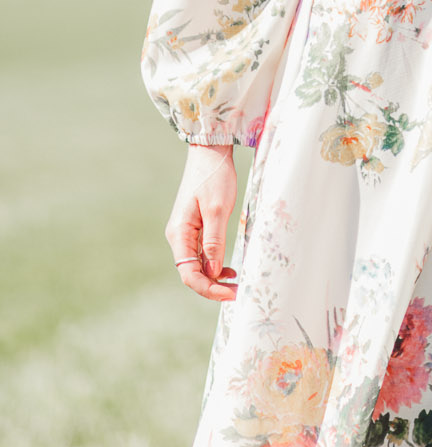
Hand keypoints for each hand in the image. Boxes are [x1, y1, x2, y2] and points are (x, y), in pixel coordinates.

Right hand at [166, 142, 239, 301]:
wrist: (210, 152)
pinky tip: (228, 269)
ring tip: (236, 284)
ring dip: (214, 277)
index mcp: (179, 234)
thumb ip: (214, 241)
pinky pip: (201, 253)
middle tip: (238, 292)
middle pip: (191, 272)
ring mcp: (186, 232)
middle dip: (213, 287)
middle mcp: (178, 236)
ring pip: (197, 265)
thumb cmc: (215, 177)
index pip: (189, 273)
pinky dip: (214, 264)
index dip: (208, 289)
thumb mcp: (218, 209)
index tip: (231, 294)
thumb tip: (213, 272)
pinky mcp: (194, 227)